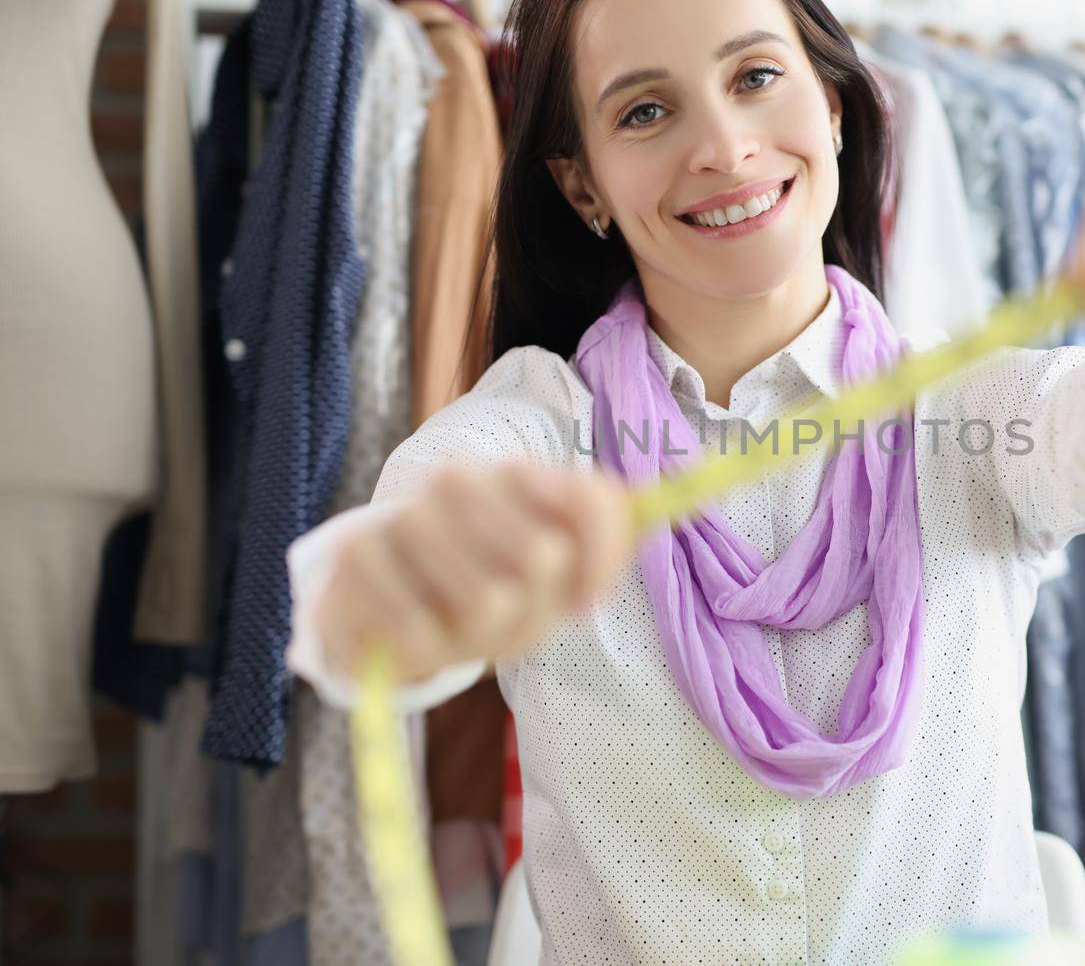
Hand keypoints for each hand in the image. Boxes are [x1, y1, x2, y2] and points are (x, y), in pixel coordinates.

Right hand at [316, 462, 634, 683]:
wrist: (382, 597)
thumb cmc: (487, 581)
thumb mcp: (555, 563)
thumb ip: (613, 530)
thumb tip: (686, 496)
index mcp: (521, 475)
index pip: (593, 502)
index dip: (602, 562)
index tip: (583, 604)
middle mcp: (463, 480)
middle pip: (543, 559)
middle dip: (532, 611)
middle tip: (504, 616)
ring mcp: (406, 513)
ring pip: (485, 600)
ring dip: (478, 637)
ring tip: (458, 624)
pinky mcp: (356, 557)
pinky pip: (420, 629)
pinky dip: (428, 651)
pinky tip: (415, 632)